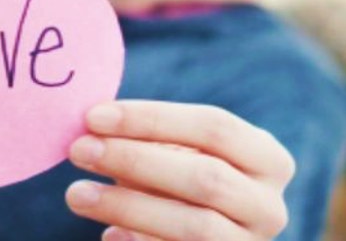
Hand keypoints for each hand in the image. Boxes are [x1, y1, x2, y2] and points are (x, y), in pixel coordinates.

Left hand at [65, 101, 294, 240]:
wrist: (196, 236)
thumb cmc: (179, 182)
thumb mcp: (175, 155)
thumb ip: (146, 139)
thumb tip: (93, 125)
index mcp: (267, 159)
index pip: (214, 127)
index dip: (151, 119)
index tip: (94, 116)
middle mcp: (269, 207)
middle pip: (206, 177)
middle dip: (135, 160)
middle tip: (79, 150)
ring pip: (194, 226)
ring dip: (128, 207)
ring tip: (75, 193)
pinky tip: (108, 234)